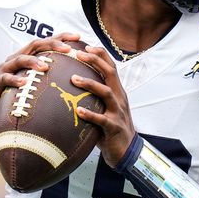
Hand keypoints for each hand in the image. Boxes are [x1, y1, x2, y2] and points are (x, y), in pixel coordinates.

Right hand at [0, 32, 80, 126]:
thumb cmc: (17, 95)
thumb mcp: (34, 83)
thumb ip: (49, 77)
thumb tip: (77, 78)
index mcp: (27, 56)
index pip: (46, 42)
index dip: (61, 37)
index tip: (78, 37)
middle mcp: (16, 58)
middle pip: (35, 45)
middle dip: (52, 44)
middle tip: (68, 49)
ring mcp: (5, 69)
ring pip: (20, 59)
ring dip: (34, 61)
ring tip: (46, 66)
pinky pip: (6, 78)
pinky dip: (15, 80)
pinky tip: (24, 83)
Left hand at [71, 46, 135, 167]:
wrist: (127, 151)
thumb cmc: (111, 128)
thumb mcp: (105, 108)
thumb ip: (94, 96)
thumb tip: (71, 84)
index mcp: (117, 91)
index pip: (111, 67)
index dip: (100, 55)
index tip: (85, 46)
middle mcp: (119, 98)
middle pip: (110, 73)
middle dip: (95, 61)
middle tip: (78, 54)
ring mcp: (118, 112)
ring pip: (106, 93)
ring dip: (90, 84)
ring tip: (73, 79)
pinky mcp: (114, 127)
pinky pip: (101, 119)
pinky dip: (90, 114)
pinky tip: (78, 111)